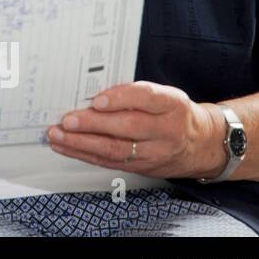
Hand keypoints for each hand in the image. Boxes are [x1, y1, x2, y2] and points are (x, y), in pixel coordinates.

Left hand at [47, 81, 226, 178]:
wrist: (200, 144)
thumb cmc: (173, 113)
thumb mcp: (164, 95)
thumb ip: (134, 92)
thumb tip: (92, 91)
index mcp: (172, 104)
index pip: (146, 98)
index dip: (120, 98)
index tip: (97, 100)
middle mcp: (166, 130)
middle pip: (128, 127)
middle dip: (93, 124)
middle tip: (67, 120)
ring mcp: (155, 152)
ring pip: (115, 149)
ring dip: (81, 143)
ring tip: (58, 135)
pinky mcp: (142, 167)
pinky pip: (110, 162)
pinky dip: (84, 154)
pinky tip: (66, 146)